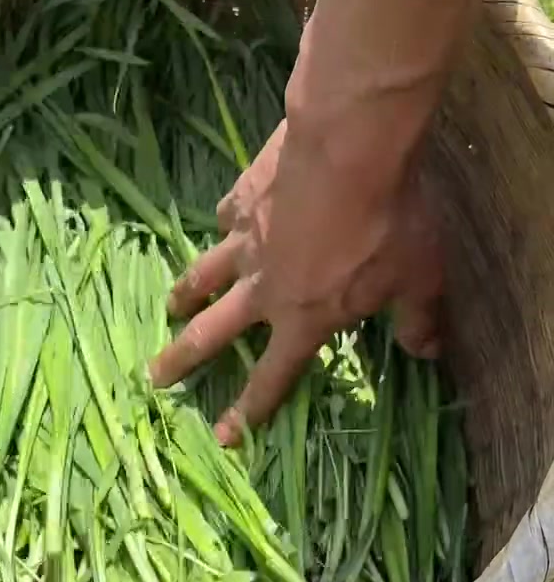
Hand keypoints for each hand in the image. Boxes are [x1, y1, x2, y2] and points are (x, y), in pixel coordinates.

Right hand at [149, 120, 441, 444]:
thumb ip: (418, 319)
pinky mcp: (242, 198)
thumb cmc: (388, 219)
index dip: (248, 410)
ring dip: (185, 295)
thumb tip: (427, 352)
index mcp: (304, 318)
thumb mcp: (419, 277)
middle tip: (155, 377)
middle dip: (182, 360)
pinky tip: (224, 222)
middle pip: (211, 333)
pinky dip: (223, 227)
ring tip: (171, 307)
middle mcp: (263, 288)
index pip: (272, 377)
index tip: (223, 436)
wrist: (350, 145)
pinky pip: (224, 219)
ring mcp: (245, 242)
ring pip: (203, 276)